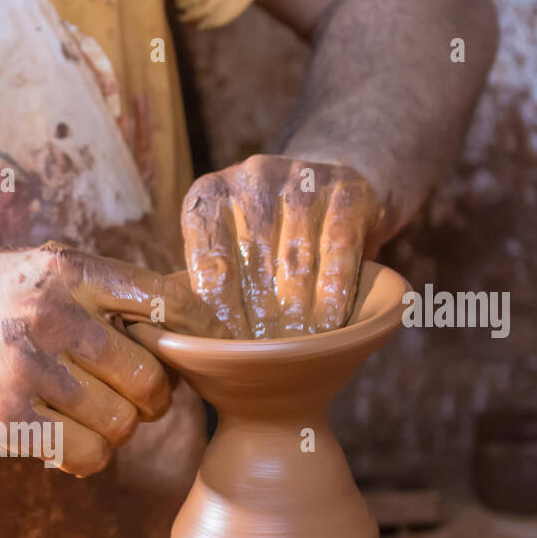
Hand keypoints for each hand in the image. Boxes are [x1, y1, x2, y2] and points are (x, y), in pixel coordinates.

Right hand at [0, 244, 212, 476]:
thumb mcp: (45, 270)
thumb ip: (112, 289)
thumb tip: (202, 311)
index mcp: (68, 269)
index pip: (168, 304)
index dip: (193, 338)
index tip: (189, 354)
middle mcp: (48, 314)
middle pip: (151, 378)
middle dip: (148, 398)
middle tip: (127, 396)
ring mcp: (24, 369)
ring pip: (121, 425)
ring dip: (113, 430)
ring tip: (83, 413)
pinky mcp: (4, 419)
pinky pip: (85, 454)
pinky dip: (84, 455)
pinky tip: (61, 435)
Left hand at [180, 155, 384, 338]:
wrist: (330, 188)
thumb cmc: (266, 240)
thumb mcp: (228, 249)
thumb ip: (207, 286)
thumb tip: (190, 349)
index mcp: (208, 196)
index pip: (207, 262)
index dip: (216, 313)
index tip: (225, 350)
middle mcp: (250, 178)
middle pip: (251, 263)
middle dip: (256, 320)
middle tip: (260, 360)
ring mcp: (300, 177)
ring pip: (295, 260)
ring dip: (295, 314)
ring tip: (294, 351)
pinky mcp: (346, 187)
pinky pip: (338, 248)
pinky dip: (333, 292)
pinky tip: (328, 326)